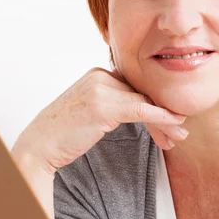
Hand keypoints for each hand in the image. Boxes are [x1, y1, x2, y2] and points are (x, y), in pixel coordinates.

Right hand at [12, 67, 187, 174]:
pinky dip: (161, 118)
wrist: (40, 145)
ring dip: (166, 120)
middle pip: (144, 92)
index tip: (170, 123)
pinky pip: (141, 109)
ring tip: (179, 136)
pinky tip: (174, 125)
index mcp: (98, 73)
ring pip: (145, 101)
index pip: (137, 86)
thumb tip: (143, 108)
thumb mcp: (92, 109)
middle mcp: (100, 75)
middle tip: (178, 133)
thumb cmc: (64, 132)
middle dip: (164, 114)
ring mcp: (101, 89)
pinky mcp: (103, 106)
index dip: (157, 104)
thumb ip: (114, 102)